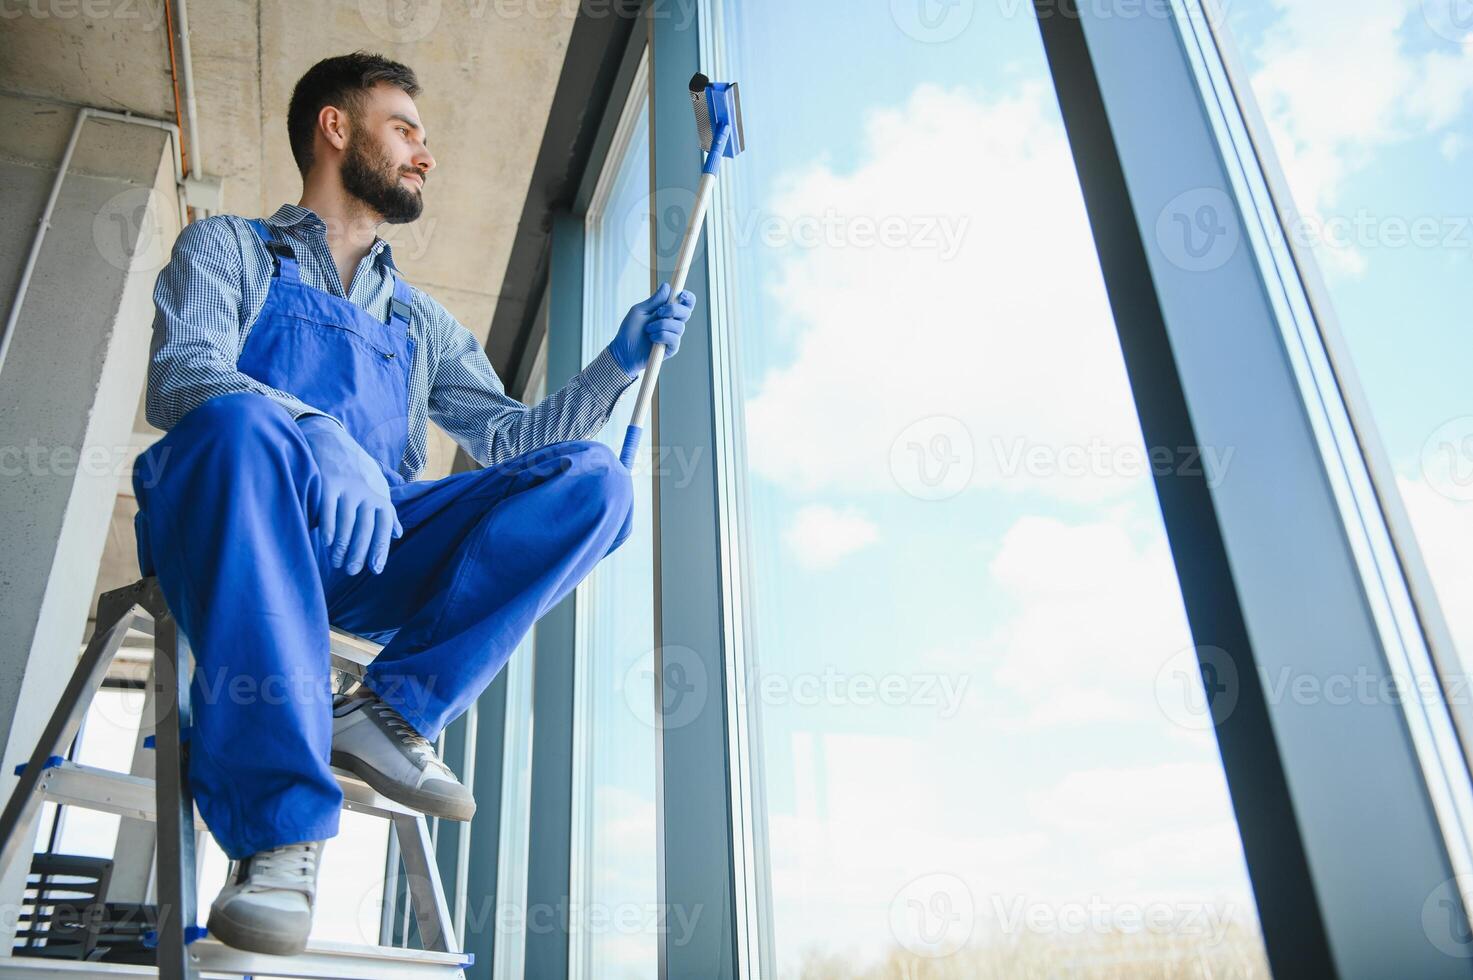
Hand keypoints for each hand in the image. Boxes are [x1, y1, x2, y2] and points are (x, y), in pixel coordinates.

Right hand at [297, 416, 401, 575]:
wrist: (331, 438)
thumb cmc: (355, 468)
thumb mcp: (377, 484)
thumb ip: (387, 510)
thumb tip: (398, 533)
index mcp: (379, 495)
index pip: (383, 527)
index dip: (380, 549)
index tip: (375, 569)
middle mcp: (366, 492)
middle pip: (365, 529)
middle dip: (359, 553)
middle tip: (352, 571)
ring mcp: (346, 487)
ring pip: (346, 523)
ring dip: (342, 547)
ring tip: (337, 563)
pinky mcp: (327, 483)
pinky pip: (328, 511)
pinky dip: (328, 529)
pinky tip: (326, 543)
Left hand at [609, 282, 695, 375]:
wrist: (623, 351)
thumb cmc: (630, 330)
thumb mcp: (640, 311)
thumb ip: (654, 300)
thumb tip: (667, 286)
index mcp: (667, 312)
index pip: (685, 303)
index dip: (688, 297)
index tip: (681, 294)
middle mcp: (673, 323)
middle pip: (686, 312)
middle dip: (673, 309)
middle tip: (659, 312)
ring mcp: (673, 336)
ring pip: (679, 326)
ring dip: (661, 325)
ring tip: (648, 330)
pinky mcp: (671, 348)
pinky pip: (674, 339)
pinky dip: (661, 336)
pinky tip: (651, 339)